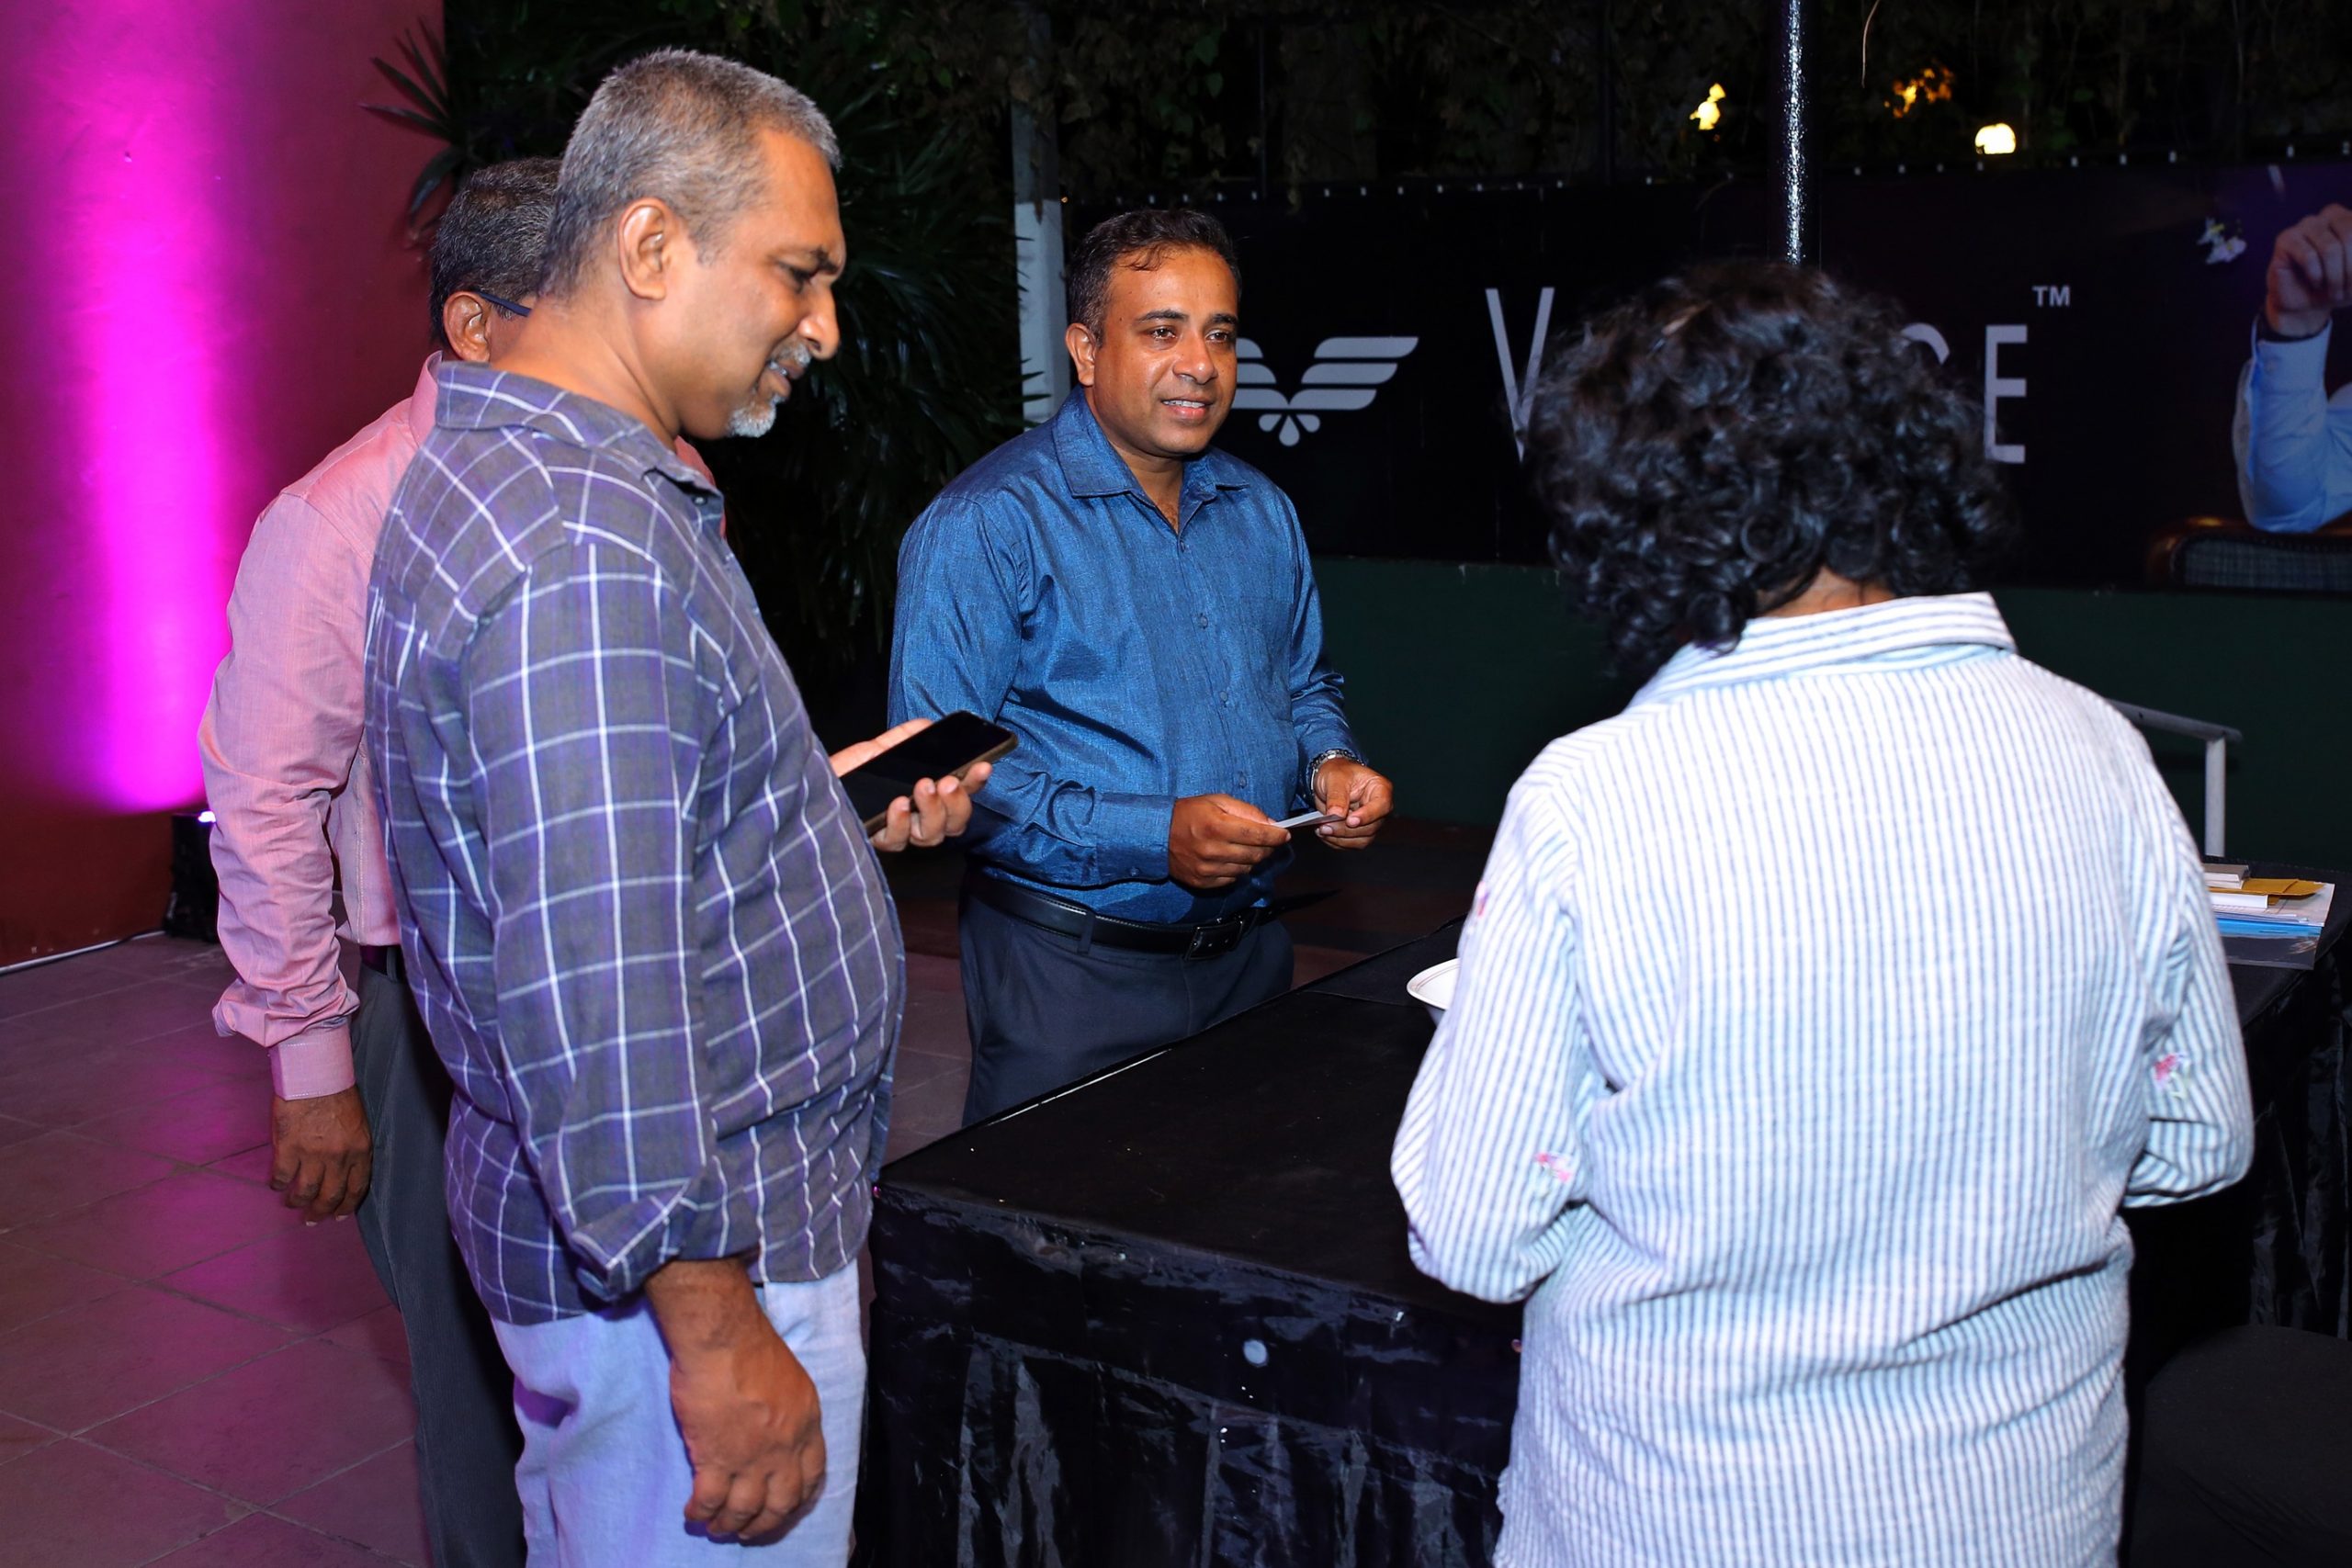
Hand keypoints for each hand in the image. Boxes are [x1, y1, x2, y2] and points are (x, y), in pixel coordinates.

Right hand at [270, 1087, 371, 1223]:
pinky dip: (278, 1185)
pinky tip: (276, 1186)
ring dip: (297, 1202)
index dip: (347, 1205)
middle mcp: (339, 1157)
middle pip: (331, 1195)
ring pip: (305, 1191)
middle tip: (312, 1219)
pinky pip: (281, 1177)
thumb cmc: (337, 1092)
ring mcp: (313, 1154)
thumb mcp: (357, 1122)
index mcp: (360, 1149)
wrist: (314, 1074)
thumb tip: (342, 1170)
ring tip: (292, 1204)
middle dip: (321, 1212)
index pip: (357, 1187)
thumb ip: (352, 1147)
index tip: (338, 1215)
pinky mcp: (288, 1148)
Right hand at [648, 1260, 825, 1540]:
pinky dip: (701, 1513)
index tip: (786, 1507)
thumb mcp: (790, 1379)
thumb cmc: (751, 1346)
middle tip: (750, 1531)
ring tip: (718, 1528)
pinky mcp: (715, 1457)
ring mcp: (752, 1457)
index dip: (799, 1498)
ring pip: (745, 1509)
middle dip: (766, 1523)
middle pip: (782, 1503)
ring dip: (731, 1525)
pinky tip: (693, 1515)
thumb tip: (773, 1429)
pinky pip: (710, 1500)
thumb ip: (787, 1411)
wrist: (723, 1338)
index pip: (813, 1474)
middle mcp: (785, 1447)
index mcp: (806, 1423)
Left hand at [828, 718, 991, 851]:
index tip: (982, 765)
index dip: (975, 783)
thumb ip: (905, 738)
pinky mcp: (876, 839)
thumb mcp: (879, 749)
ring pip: (931, 836)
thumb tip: (927, 725)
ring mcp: (898, 832)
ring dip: (932, 811)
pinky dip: (899, 821)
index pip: (961, 794)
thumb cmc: (846, 772)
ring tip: (922, 787)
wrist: (810, 785)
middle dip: (957, 803)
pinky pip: (896, 840)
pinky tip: (895, 803)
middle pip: (954, 823)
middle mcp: (917, 819)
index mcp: (925, 797)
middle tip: (948, 782)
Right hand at [1168, 794, 1287, 890]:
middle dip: (1267, 847)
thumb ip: (1247, 811)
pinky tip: (1228, 858)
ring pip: (1246, 869)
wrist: (1158, 834)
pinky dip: (1236, 870)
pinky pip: (1231, 879)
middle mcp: (1213, 850)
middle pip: (1256, 855)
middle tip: (1266, 840)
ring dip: (1251, 859)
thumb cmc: (1189, 813)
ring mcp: (1207, 869)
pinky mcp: (1203, 882)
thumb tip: (1272, 825)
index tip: (1284, 834)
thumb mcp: (1218, 801)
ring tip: (1242, 847)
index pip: (1259, 836)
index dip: (1277, 836)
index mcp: (1217, 826)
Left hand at [1313, 758, 1394, 850]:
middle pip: (1370, 827)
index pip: (1382, 806)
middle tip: (1325, 826)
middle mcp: (1379, 808)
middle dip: (1346, 830)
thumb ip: (1337, 795)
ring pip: (1361, 840)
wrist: (1329, 781)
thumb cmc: (1337, 773)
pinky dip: (1335, 842)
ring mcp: (1370, 822)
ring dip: (1340, 839)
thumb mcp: (1334, 777)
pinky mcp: (1360, 833)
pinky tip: (1324, 834)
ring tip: (1321, 829)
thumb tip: (1337, 814)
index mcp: (1380, 789)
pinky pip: (1351, 844)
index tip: (1350, 821)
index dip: (1367, 815)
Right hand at [2266, 205, 2351, 338]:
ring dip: (2335, 277)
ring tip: (2334, 292)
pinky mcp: (2286, 239)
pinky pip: (2308, 256)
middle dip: (2351, 270)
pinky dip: (2316, 275)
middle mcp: (2331, 215)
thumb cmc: (2339, 286)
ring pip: (2329, 248)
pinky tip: (2316, 284)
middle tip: (2346, 292)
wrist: (2306, 302)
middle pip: (2349, 237)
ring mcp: (2307, 224)